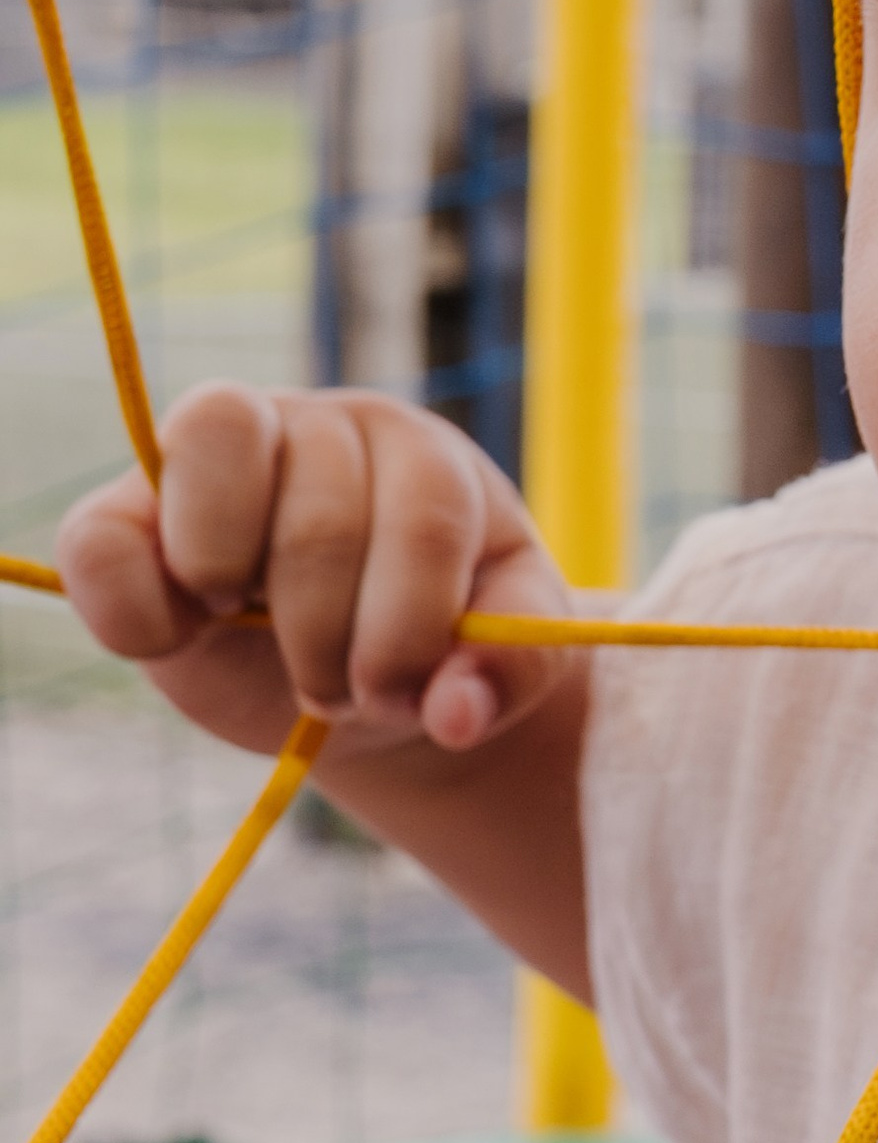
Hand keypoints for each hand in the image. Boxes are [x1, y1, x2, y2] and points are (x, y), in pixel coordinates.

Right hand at [56, 383, 572, 769]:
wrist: (353, 673)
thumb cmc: (431, 642)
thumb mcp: (503, 651)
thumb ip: (512, 669)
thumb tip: (455, 715)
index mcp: (415, 451)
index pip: (423, 508)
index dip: (411, 618)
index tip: (405, 696)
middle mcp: (313, 427)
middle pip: (319, 516)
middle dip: (332, 640)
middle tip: (341, 696)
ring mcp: (210, 460)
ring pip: (210, 458)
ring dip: (235, 589)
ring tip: (258, 644)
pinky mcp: (124, 518)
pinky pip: (100, 536)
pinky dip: (131, 607)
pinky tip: (180, 639)